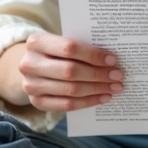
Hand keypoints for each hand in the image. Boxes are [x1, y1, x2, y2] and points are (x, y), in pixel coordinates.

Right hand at [0, 32, 123, 111]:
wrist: (31, 66)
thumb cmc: (54, 52)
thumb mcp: (60, 42)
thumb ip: (80, 48)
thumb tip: (111, 59)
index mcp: (36, 42)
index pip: (69, 48)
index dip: (93, 55)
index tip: (113, 60)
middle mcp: (29, 64)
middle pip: (70, 71)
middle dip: (98, 74)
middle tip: (118, 75)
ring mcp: (31, 85)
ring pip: (70, 90)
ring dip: (97, 89)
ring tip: (114, 87)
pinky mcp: (36, 102)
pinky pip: (67, 105)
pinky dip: (88, 102)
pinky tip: (103, 97)